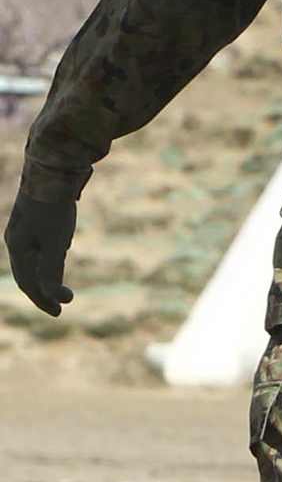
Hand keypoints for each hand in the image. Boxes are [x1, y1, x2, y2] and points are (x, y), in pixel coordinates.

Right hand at [6, 180, 77, 316]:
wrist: (53, 169)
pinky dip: (50, 253)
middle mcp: (17, 239)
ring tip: (61, 284)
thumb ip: (51, 270)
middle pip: (28, 272)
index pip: (27, 283)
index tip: (60, 312)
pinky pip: (41, 242)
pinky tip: (62, 248)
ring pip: (34, 257)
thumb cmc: (53, 209)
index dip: (42, 300)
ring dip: (47, 272)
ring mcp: (26, 227)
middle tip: (63, 302)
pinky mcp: (38, 216)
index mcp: (17, 247)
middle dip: (44, 290)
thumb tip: (53, 297)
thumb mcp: (55, 243)